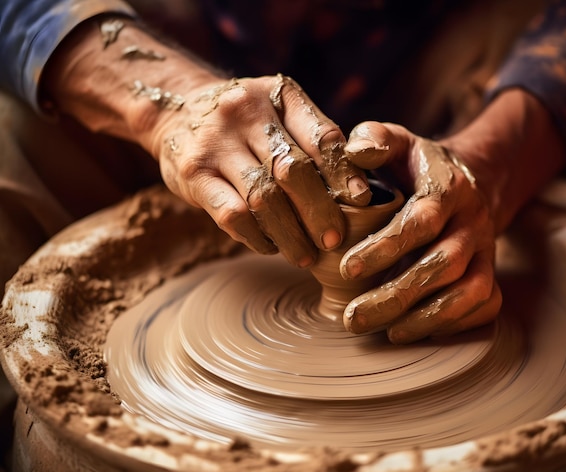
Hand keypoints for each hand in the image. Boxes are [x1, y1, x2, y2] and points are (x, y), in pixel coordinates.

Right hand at [150, 74, 371, 267]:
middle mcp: (245, 112)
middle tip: (333, 240)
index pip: (320, 136)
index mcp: (278, 96)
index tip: (362, 202)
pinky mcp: (191, 173)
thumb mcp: (278, 113)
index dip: (345, 172)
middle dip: (319, 211)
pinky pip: (231, 214)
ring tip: (306, 256)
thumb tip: (356, 192)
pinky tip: (270, 247)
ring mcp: (214, 143)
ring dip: (290, 234)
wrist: (176, 113)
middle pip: (292, 170)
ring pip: (262, 198)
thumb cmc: (245, 124)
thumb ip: (311, 142)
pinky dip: (256, 236)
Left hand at [340, 121, 501, 342]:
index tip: (347, 268)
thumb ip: (373, 139)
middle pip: (443, 265)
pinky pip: (484, 306)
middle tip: (354, 319)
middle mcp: (473, 221)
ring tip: (382, 333)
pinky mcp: (491, 274)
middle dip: (397, 295)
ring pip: (468, 292)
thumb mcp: (397, 141)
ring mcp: (486, 251)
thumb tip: (354, 151)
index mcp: (448, 188)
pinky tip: (412, 331)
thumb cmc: (417, 167)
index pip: (421, 221)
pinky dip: (453, 325)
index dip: (386, 247)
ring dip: (425, 318)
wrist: (468, 181)